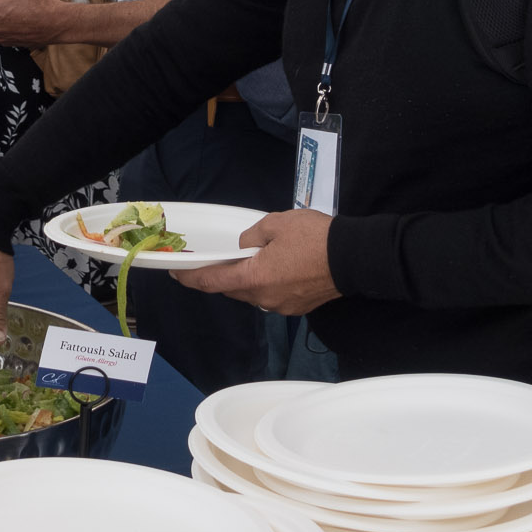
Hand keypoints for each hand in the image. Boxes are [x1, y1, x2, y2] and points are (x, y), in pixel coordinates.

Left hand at [175, 209, 339, 314]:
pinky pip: (272, 295)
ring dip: (247, 279)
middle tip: (216, 260)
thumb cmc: (315, 239)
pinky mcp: (297, 307)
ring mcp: (281, 305)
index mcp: (254, 278)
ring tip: (253, 260)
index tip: (177, 273)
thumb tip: (246, 247)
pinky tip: (277, 268)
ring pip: (253, 293)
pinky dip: (267, 283)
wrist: (354, 258)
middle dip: (221, 275)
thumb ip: (252, 236)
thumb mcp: (276, 224)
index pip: (212, 281)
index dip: (191, 277)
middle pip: (232, 289)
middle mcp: (264, 298)